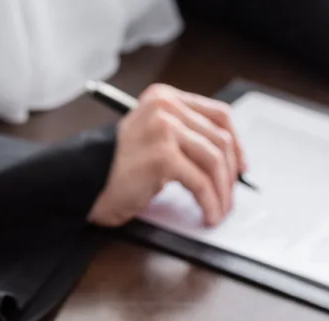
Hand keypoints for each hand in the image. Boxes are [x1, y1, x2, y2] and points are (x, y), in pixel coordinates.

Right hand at [87, 84, 247, 227]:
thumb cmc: (119, 167)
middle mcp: (165, 108)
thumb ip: (185, 136)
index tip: (242, 168)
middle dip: (231, 175)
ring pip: (214, 162)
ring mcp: (163, 129)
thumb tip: (230, 160)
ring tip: (220, 210)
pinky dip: (210, 202)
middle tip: (230, 197)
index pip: (219, 115)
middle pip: (220, 140)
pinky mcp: (162, 156)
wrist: (86, 181)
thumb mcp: (154, 138)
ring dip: (222, 192)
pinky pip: (200, 182)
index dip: (238, 144)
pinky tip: (209, 214)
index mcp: (165, 98)